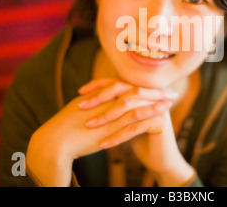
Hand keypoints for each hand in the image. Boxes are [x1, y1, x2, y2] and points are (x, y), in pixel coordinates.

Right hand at [26, 78, 176, 185]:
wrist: (54, 142)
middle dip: (153, 89)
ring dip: (156, 98)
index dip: (140, 85)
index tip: (155, 87)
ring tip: (172, 98)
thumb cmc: (64, 131)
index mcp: (98, 95)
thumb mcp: (80, 113)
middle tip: (169, 89)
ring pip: (138, 99)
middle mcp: (105, 99)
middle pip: (134, 88)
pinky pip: (135, 115)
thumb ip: (92, 106)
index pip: (124, 85)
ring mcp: (109, 111)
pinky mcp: (111, 125)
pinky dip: (150, 111)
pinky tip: (163, 111)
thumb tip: (98, 104)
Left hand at [79, 78, 195, 185]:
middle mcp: (151, 94)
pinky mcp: (160, 122)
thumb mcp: (125, 118)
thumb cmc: (139, 138)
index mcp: (143, 90)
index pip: (119, 81)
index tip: (81, 92)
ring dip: (106, 117)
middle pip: (123, 90)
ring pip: (127, 108)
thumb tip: (91, 96)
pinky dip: (117, 136)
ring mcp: (158, 107)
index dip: (99, 84)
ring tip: (89, 125)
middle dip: (100, 97)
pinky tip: (103, 144)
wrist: (160, 158)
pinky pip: (134, 128)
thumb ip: (116, 104)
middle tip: (81, 106)